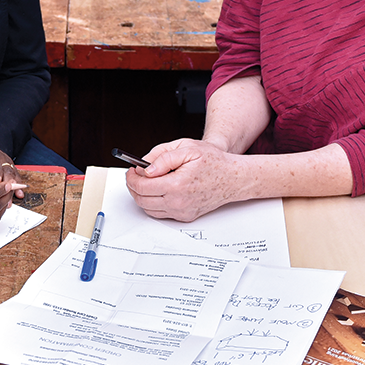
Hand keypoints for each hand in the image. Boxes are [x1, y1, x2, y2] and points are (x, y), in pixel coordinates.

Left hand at [124, 138, 246, 221]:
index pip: (142, 187)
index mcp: (177, 184)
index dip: (131, 178)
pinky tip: (156, 190)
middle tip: (134, 175)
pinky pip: (160, 213)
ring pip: (149, 209)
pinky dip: (152, 203)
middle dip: (133, 186)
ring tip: (144, 182)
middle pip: (142, 200)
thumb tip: (146, 168)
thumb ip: (163, 157)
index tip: (131, 170)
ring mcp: (182, 211)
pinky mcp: (185, 216)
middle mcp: (178, 202)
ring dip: (141, 196)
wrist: (233, 178)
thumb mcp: (187, 148)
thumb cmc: (214, 162)